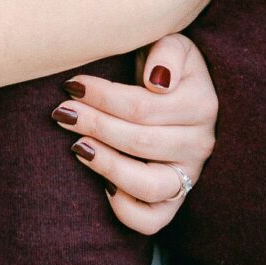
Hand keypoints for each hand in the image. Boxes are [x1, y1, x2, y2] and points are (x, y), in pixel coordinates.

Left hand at [56, 33, 218, 234]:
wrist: (179, 93)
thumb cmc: (165, 67)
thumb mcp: (174, 44)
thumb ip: (167, 51)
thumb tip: (157, 81)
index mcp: (202, 104)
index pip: (143, 106)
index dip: (103, 96)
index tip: (72, 84)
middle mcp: (201, 144)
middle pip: (140, 141)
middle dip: (94, 124)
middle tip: (62, 111)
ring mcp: (189, 175)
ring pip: (148, 184)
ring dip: (106, 165)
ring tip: (77, 146)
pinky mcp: (176, 201)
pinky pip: (153, 220)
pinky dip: (126, 209)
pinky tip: (102, 186)